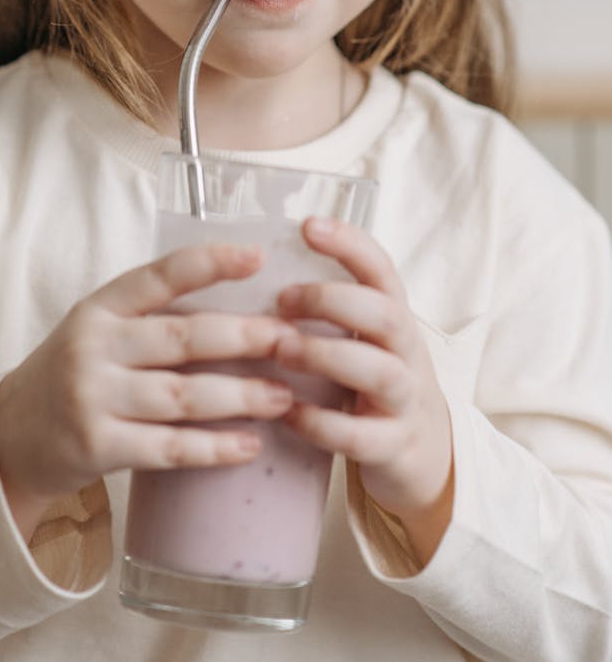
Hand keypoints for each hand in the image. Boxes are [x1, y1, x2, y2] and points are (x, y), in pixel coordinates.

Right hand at [0, 244, 293, 538]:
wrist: (12, 434)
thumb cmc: (75, 371)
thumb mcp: (100, 327)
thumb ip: (154, 314)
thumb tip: (244, 304)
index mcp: (100, 307)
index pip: (160, 275)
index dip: (210, 263)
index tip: (258, 257)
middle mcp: (94, 346)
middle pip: (183, 338)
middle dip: (245, 338)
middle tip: (291, 340)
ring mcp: (93, 397)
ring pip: (183, 396)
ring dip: (240, 396)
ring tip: (282, 396)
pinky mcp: (97, 446)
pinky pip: (168, 447)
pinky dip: (213, 447)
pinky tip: (248, 445)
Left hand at [275, 217, 453, 564]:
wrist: (424, 452)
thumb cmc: (373, 380)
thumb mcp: (363, 337)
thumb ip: (329, 308)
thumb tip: (253, 266)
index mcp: (393, 317)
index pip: (381, 269)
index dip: (349, 243)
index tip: (308, 225)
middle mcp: (406, 352)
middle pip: (385, 314)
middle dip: (332, 301)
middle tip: (282, 299)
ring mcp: (404, 400)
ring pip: (380, 372)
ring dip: (326, 355)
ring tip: (282, 350)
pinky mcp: (392, 445)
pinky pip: (360, 435)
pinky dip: (321, 423)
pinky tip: (286, 412)